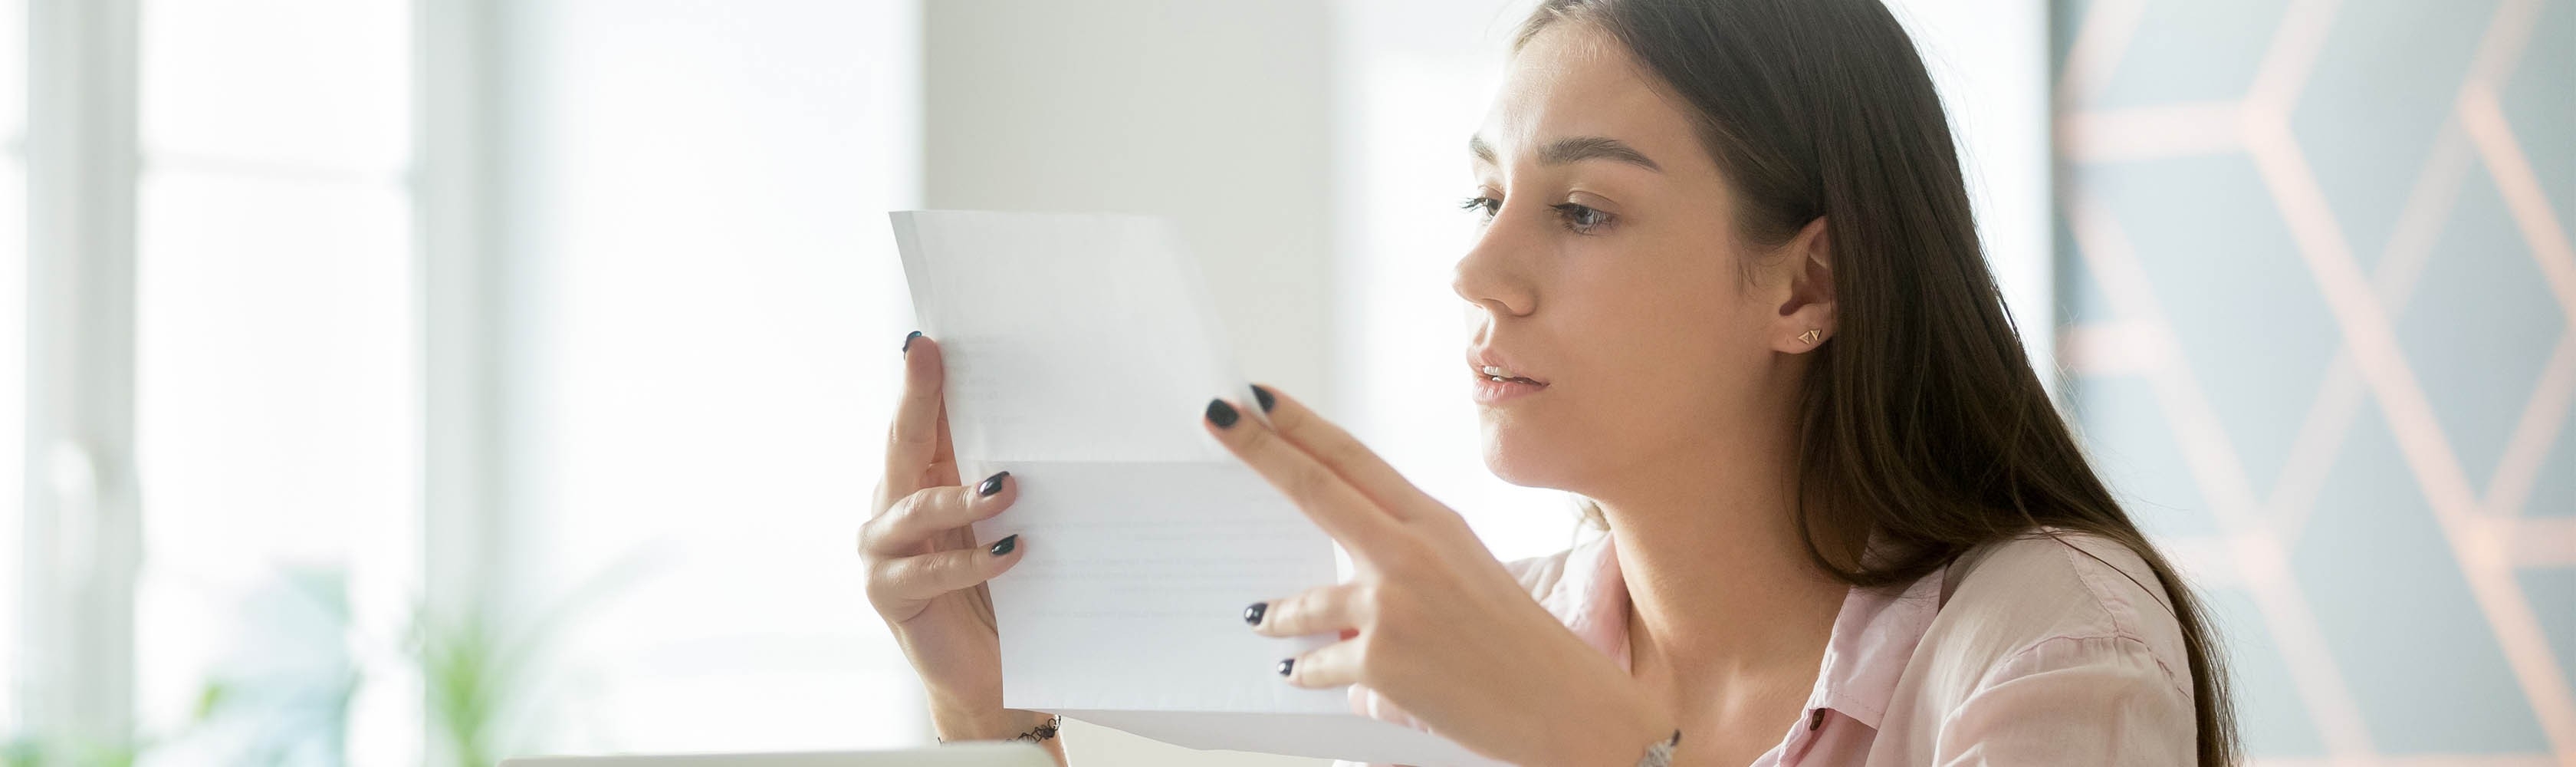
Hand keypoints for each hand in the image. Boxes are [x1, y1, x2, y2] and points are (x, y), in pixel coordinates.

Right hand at [860, 334, 1055, 749]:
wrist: (991, 674)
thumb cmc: (1007, 590)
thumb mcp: (1012, 522)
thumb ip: (1013, 477)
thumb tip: (1054, 423)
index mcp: (925, 475)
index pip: (926, 417)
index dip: (925, 378)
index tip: (929, 338)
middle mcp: (895, 502)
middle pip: (903, 440)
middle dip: (916, 397)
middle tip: (927, 357)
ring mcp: (883, 548)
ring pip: (915, 506)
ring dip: (961, 495)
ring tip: (1007, 488)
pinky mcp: (888, 592)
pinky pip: (930, 570)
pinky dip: (973, 561)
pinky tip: (1012, 550)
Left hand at [1203, 386, 1676, 765]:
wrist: (1566, 708)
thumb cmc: (1516, 642)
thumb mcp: (1466, 569)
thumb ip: (1402, 550)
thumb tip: (1339, 552)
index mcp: (1436, 521)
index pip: (1354, 458)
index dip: (1302, 425)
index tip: (1259, 395)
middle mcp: (1412, 552)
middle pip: (1315, 487)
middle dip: (1258, 448)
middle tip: (1216, 415)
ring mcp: (1394, 605)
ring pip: (1302, 602)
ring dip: (1276, 615)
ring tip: (1260, 619)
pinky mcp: (1382, 659)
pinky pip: (1318, 663)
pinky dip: (1308, 670)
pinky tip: (1302, 674)